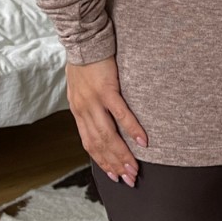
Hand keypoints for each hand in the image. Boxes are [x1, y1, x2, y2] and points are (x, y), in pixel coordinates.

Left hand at [65, 55, 147, 187]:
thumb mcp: (80, 88)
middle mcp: (84, 110)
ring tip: (135, 168)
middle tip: (128, 179)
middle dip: (114, 165)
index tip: (114, 174)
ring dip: (123, 155)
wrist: (83, 40)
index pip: (89, 144)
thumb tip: (97, 119)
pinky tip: (143, 141)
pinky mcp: (107, 89)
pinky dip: (132, 129)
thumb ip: (87, 105)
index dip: (102, 161)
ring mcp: (95, 101)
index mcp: (78, 111)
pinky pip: (121, 114)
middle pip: (99, 145)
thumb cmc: (84, 61)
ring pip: (109, 135)